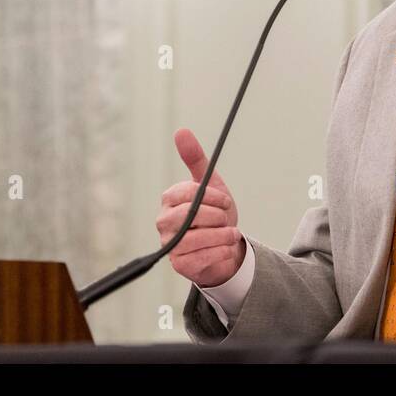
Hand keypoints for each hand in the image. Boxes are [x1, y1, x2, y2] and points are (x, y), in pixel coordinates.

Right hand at [158, 128, 245, 287]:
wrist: (225, 248)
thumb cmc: (215, 215)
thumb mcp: (211, 185)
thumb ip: (196, 159)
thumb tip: (181, 131)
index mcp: (170, 199)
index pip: (187, 192)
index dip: (212, 196)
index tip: (226, 200)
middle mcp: (164, 221)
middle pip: (188, 216)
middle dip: (216, 216)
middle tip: (227, 218)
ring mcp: (169, 244)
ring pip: (195, 239)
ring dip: (221, 236)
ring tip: (230, 234)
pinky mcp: (179, 265)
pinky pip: (201, 258)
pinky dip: (220, 252)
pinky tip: (226, 248)